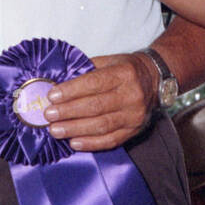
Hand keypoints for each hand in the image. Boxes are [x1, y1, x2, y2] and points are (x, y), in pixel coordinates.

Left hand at [43, 52, 157, 151]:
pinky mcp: (134, 131)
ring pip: (102, 126)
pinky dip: (91, 143)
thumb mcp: (109, 61)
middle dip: (69, 112)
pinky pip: (111, 140)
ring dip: (75, 129)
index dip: (71, 91)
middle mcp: (132, 95)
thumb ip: (86, 70)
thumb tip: (57, 83)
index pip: (94, 83)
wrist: (155, 80)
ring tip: (55, 130)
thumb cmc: (126, 69)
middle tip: (49, 115)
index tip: (52, 96)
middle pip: (96, 106)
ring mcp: (134, 115)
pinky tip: (74, 142)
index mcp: (124, 74)